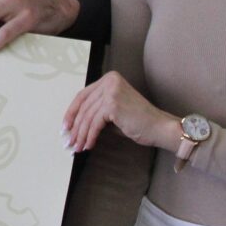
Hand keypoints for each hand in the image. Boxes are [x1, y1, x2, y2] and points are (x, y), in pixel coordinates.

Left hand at [62, 71, 178, 152]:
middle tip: (68, 141)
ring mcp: (111, 91)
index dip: (72, 112)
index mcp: (109, 78)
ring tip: (77, 147)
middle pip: (84, 106)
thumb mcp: (114, 110)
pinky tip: (88, 145)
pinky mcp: (112, 104)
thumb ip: (96, 110)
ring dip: (81, 134)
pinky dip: (90, 136)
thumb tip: (73, 124)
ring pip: (88, 117)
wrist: (159, 127)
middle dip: (75, 126)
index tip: (65, 127)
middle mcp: (109, 81)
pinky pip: (95, 123)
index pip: (83, 96)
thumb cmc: (138, 121)